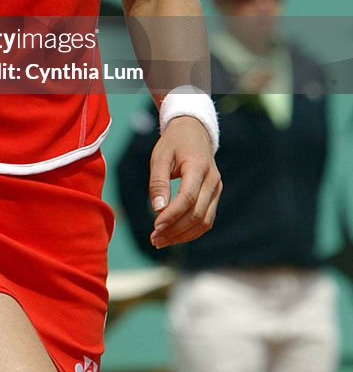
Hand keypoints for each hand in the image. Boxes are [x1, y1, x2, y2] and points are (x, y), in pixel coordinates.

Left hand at [147, 116, 221, 248]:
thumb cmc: (174, 142)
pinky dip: (190, 231)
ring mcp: (217, 189)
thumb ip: (158, 182)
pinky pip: (206, 219)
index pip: (188, 198)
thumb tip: (157, 209)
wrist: (194, 131)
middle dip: (175, 230)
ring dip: (183, 235)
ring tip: (161, 241)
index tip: (155, 227)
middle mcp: (212, 180)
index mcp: (199, 167)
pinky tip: (173, 234)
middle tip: (154, 239)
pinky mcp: (215, 196)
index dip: (172, 215)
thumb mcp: (160, 156)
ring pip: (204, 222)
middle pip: (197, 214)